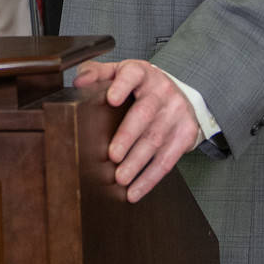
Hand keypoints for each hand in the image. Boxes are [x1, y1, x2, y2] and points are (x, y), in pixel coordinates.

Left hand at [71, 59, 201, 201]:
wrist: (180, 96)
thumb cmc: (140, 86)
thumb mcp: (120, 73)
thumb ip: (97, 74)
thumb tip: (78, 84)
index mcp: (142, 73)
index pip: (133, 75)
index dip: (122, 86)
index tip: (111, 99)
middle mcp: (162, 91)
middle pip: (144, 113)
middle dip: (128, 136)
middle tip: (112, 155)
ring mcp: (176, 113)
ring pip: (155, 140)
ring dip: (137, 163)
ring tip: (120, 178)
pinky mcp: (186, 134)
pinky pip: (168, 160)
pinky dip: (150, 178)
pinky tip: (135, 191)